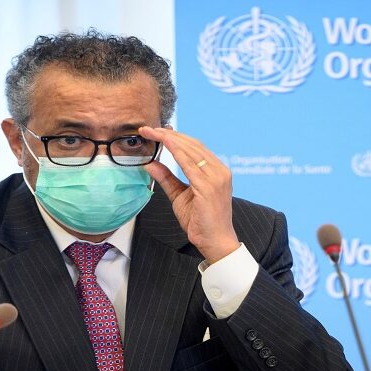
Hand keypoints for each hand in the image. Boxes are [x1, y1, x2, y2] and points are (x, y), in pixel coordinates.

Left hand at [139, 127, 239, 263]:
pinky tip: (164, 143)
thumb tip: (150, 163)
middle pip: (193, 144)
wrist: (215, 242)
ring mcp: (217, 177)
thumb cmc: (201, 221)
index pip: (195, 147)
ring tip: (153, 132)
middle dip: (169, 134)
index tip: (158, 131)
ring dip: (170, 139)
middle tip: (150, 128)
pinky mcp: (209, 187)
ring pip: (191, 150)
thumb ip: (166, 178)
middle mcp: (220, 171)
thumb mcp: (179, 195)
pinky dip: (176, 151)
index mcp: (217, 171)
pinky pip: (190, 164)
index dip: (175, 137)